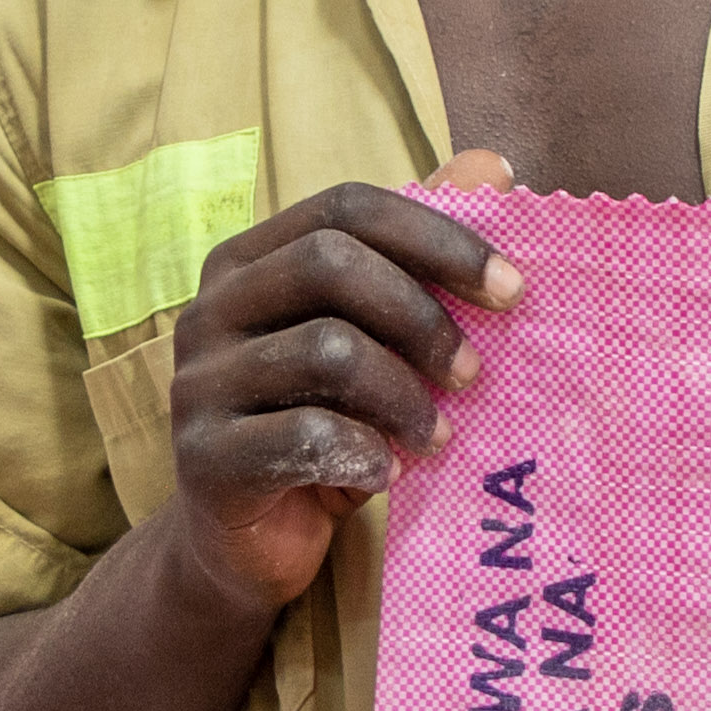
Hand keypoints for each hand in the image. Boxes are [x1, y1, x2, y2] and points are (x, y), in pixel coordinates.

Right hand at [149, 156, 520, 622]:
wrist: (246, 546)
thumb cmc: (322, 427)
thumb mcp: (375, 341)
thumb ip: (422, 255)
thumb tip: (494, 165)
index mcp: (249, 261)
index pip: (345, 208)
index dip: (435, 237)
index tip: (512, 289)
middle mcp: (210, 309)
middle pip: (330, 265)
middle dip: (422, 317)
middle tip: (473, 376)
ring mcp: (197, 383)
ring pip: (326, 351)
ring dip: (404, 398)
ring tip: (436, 439)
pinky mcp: (204, 458)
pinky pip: (306, 435)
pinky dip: (366, 454)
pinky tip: (388, 474)